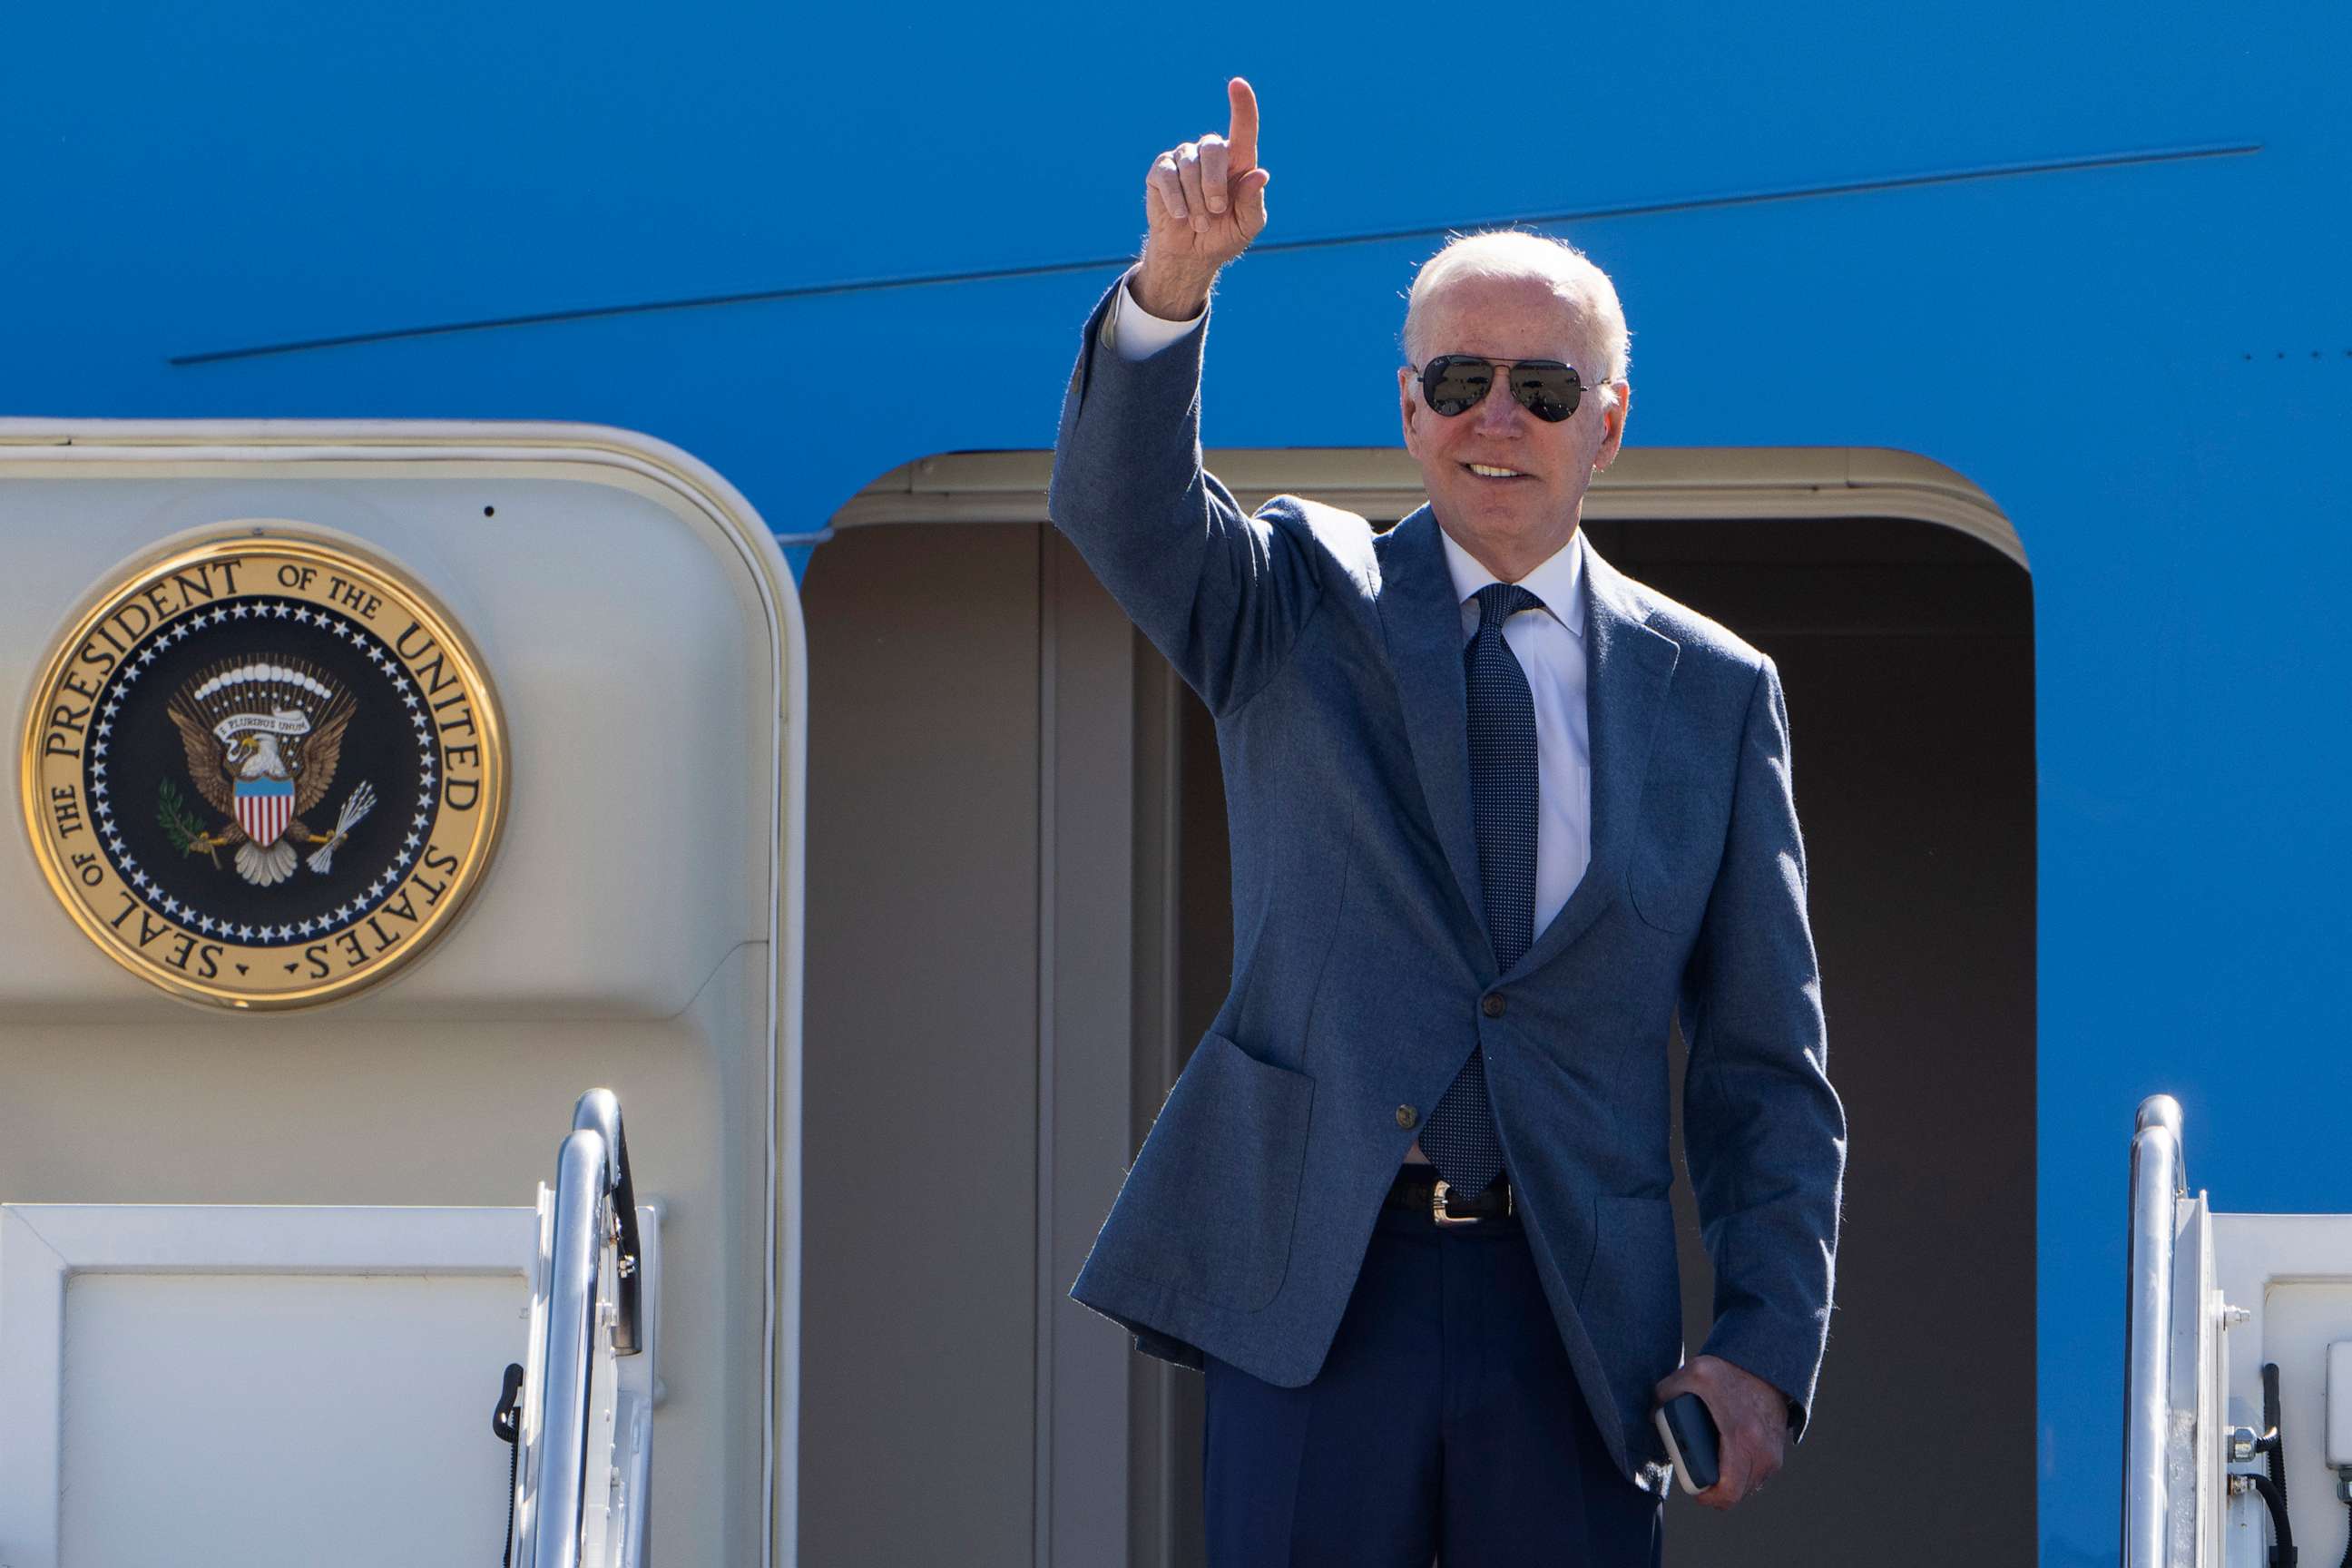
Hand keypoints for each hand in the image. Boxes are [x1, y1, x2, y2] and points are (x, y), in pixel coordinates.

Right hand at [1135, 77, 1270, 318]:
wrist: (1191, 254)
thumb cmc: (1224, 236)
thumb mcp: (1247, 225)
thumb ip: (1252, 201)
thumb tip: (1259, 174)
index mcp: (1238, 161)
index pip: (1243, 128)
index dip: (1242, 106)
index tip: (1237, 84)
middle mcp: (1211, 153)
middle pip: (1213, 149)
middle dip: (1215, 183)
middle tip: (1217, 211)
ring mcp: (1184, 159)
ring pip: (1189, 166)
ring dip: (1196, 200)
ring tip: (1200, 223)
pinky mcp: (1161, 171)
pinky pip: (1167, 176)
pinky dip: (1176, 199)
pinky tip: (1180, 215)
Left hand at [1653, 1355, 1788, 1510]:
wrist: (1768, 1365)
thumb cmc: (1730, 1371)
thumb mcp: (1694, 1373)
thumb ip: (1667, 1391)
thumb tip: (1652, 1411)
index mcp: (1741, 1438)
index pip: (1729, 1490)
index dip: (1709, 1498)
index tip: (1695, 1491)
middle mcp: (1763, 1453)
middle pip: (1737, 1493)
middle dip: (1715, 1491)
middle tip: (1697, 1477)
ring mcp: (1773, 1455)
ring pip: (1749, 1487)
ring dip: (1730, 1484)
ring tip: (1710, 1469)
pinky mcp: (1777, 1453)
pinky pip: (1757, 1475)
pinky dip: (1741, 1474)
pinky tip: (1726, 1462)